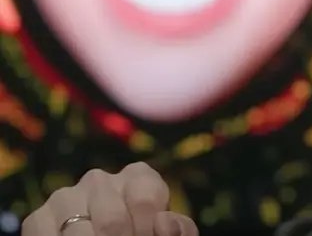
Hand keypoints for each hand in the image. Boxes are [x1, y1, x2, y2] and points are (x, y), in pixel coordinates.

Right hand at [20, 162, 197, 235]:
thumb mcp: (167, 234)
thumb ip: (179, 230)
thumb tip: (164, 223)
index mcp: (138, 177)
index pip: (147, 199)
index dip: (152, 230)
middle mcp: (99, 180)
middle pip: (112, 221)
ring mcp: (65, 197)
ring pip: (80, 232)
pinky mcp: (37, 219)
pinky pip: (46, 235)